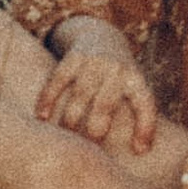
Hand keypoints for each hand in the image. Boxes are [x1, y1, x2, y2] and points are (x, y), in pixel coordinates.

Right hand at [37, 29, 160, 153]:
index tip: (139, 151)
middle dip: (96, 131)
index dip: (145, 127)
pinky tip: (42, 118)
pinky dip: (48, 99)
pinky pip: (59, 80)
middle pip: (106, 104)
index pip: (145, 104)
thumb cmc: (118, 78)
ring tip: (64, 140)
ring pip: (80, 95)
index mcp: (136, 80)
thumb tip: (140, 153)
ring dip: (70, 121)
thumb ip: (136, 116)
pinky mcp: (74, 56)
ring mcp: (95, 61)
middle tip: (88, 152)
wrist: (101, 35)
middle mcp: (117, 69)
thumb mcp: (133, 88)